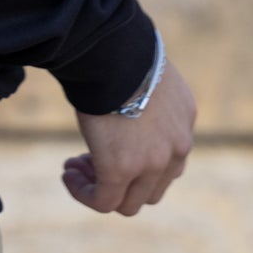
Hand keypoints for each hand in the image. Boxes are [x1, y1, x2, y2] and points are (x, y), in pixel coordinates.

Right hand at [62, 58, 196, 216]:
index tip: (110, 146)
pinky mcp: (121, 170)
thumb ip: (147, 100)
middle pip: (153, 188)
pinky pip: (104, 201)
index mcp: (185, 121)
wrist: (112, 51)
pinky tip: (67, 175)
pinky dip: (85, 194)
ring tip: (74, 169)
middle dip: (121, 180)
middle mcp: (177, 147)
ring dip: (102, 190)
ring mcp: (152, 163)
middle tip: (89, 161)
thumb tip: (130, 103)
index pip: (169, 161)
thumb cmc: (121, 52)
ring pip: (130, 202)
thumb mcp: (147, 77)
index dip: (138, 163)